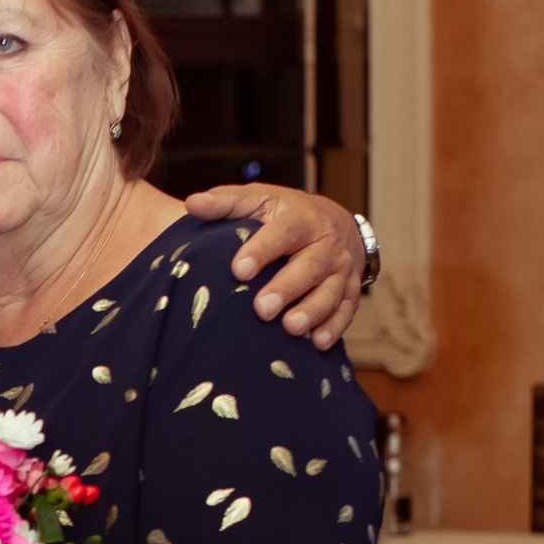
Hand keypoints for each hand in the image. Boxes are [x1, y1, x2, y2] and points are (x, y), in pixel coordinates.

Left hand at [180, 185, 366, 352]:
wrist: (337, 223)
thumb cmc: (286, 214)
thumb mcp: (260, 199)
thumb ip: (227, 203)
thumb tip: (192, 203)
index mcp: (302, 219)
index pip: (284, 232)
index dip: (263, 250)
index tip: (238, 270)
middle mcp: (327, 244)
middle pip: (311, 266)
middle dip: (288, 288)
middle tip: (262, 309)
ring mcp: (342, 269)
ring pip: (331, 291)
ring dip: (312, 311)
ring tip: (290, 328)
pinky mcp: (350, 291)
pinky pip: (346, 310)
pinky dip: (334, 327)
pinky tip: (316, 343)